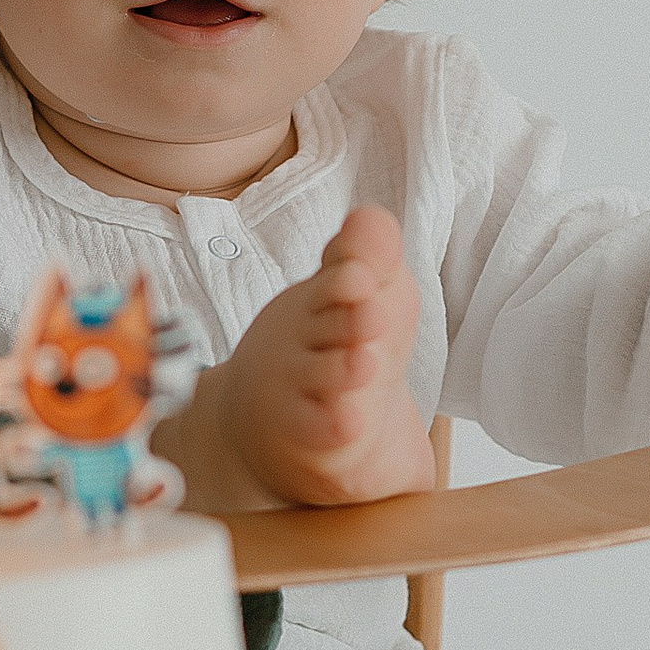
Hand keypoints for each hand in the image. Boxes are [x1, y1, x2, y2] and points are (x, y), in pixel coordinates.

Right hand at [167, 207, 434, 509]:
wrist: (278, 418)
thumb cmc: (331, 343)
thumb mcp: (350, 290)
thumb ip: (366, 253)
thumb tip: (371, 216)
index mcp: (323, 295)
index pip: (339, 276)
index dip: (352, 272)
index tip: (364, 276)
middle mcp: (304, 337)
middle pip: (333, 323)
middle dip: (352, 321)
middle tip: (370, 316)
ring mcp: (300, 385)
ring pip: (326, 375)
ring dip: (346, 370)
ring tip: (365, 363)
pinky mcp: (305, 433)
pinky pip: (319, 426)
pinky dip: (336, 421)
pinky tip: (352, 418)